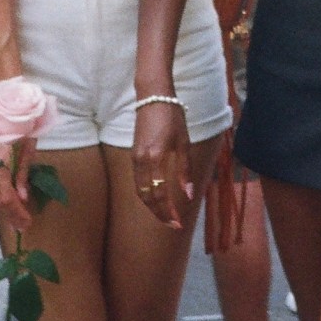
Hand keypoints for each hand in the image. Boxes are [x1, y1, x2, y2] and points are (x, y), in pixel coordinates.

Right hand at [0, 135, 36, 235]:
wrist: (11, 107)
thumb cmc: (23, 125)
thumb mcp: (28, 149)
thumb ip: (23, 174)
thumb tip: (23, 198)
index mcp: (0, 161)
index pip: (5, 195)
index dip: (16, 211)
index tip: (27, 222)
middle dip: (10, 214)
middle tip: (22, 227)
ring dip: (5, 208)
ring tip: (17, 221)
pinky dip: (1, 196)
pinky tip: (10, 204)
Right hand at [132, 95, 193, 229]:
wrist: (153, 96)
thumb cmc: (172, 116)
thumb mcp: (184, 143)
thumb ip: (184, 171)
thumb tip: (187, 195)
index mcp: (155, 158)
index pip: (159, 195)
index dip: (168, 212)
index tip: (177, 224)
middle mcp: (141, 161)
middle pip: (147, 197)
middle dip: (159, 214)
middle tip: (172, 224)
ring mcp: (135, 158)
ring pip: (140, 191)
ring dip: (152, 206)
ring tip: (166, 215)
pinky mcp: (133, 155)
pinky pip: (138, 181)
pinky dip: (147, 194)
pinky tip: (157, 198)